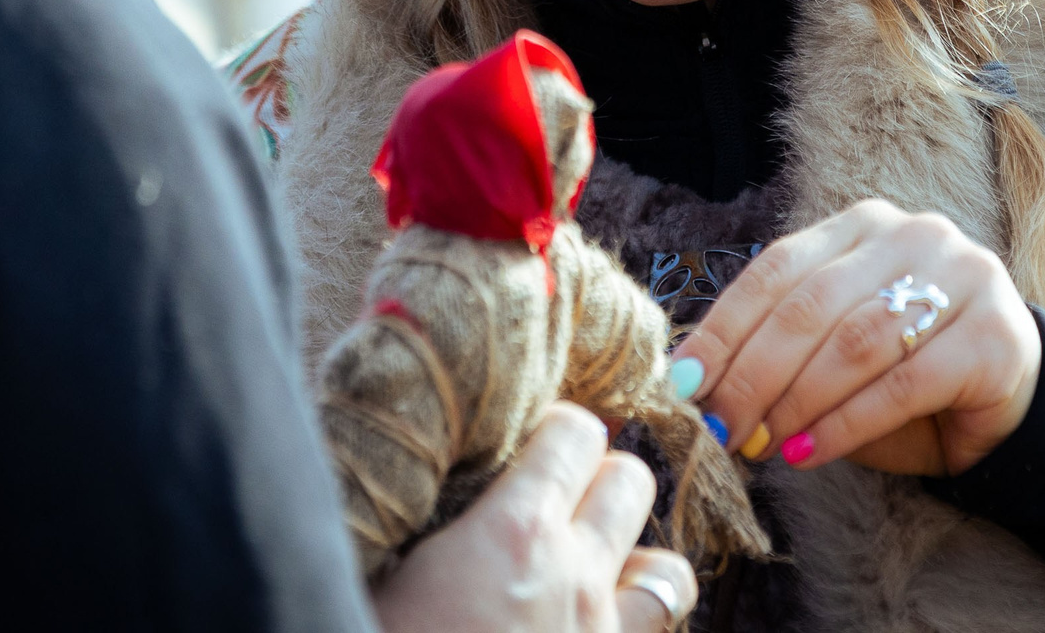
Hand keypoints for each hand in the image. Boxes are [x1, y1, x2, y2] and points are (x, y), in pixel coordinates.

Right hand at [374, 404, 698, 632]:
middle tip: (553, 497)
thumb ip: (417, 519)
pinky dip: (631, 625)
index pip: (576, 433)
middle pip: (633, 481)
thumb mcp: (380, 575)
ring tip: (585, 567)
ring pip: (668, 572)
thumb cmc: (376, 631)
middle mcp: (575, 580)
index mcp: (514, 534)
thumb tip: (415, 473)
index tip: (526, 445)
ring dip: (633, 559)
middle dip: (600, 478)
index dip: (553, 431)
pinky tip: (585, 630)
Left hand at [670, 200, 1038, 476]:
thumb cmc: (905, 377)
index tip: (683, 384)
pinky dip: (844, 423)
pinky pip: (902, 383)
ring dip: (795, 402)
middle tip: (719, 428)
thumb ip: (779, 355)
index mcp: (862, 225)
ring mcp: (962, 275)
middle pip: (810, 306)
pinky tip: (808, 452)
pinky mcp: (994, 334)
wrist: (1010, 400)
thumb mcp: (833, 354)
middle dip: (752, 374)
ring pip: (854, 341)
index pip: (776, 270)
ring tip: (760, 445)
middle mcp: (914, 234)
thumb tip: (699, 388)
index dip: (723, 329)